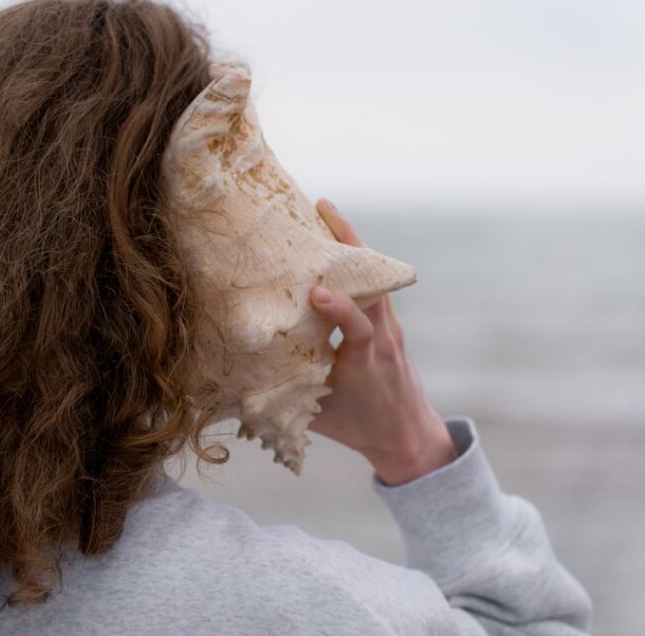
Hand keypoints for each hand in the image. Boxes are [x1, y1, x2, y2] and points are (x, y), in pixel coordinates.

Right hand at [306, 198, 457, 485]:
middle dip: (349, 244)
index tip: (319, 293)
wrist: (408, 435)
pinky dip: (356, 260)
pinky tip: (332, 241)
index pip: (360, 327)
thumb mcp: (320, 419)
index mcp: (367, 361)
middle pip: (375, 283)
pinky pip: (374, 283)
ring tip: (323, 212)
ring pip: (375, 276)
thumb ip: (285, 398)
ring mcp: (391, 327)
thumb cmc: (359, 428)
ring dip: (352, 243)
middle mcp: (383, 337)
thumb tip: (235, 385)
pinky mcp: (389, 323)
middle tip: (320, 210)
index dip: (342, 309)